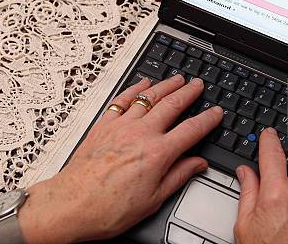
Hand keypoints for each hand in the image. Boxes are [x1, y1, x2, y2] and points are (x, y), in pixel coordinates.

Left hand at [18, 75, 222, 242]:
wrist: (71, 206)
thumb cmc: (108, 208)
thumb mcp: (153, 200)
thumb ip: (179, 176)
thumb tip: (197, 164)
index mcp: (158, 154)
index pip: (192, 130)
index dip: (208, 119)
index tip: (216, 112)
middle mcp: (141, 134)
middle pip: (172, 105)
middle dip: (189, 92)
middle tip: (198, 84)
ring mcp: (121, 126)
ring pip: (148, 97)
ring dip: (165, 85)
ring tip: (177, 79)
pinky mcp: (103, 125)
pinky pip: (121, 100)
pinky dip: (134, 89)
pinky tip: (142, 84)